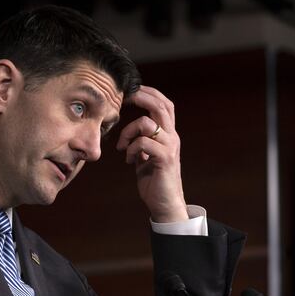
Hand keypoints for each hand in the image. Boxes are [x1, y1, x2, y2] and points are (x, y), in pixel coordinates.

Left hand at [115, 85, 187, 222]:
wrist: (165, 204)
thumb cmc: (154, 180)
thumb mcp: (145, 156)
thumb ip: (141, 141)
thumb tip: (129, 130)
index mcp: (168, 134)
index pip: (164, 104)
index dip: (149, 93)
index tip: (130, 91)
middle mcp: (172, 137)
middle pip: (160, 105)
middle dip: (141, 96)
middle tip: (124, 98)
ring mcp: (170, 147)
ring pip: (147, 123)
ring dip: (128, 132)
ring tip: (122, 147)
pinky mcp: (165, 159)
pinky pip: (143, 143)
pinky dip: (131, 150)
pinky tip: (129, 160)